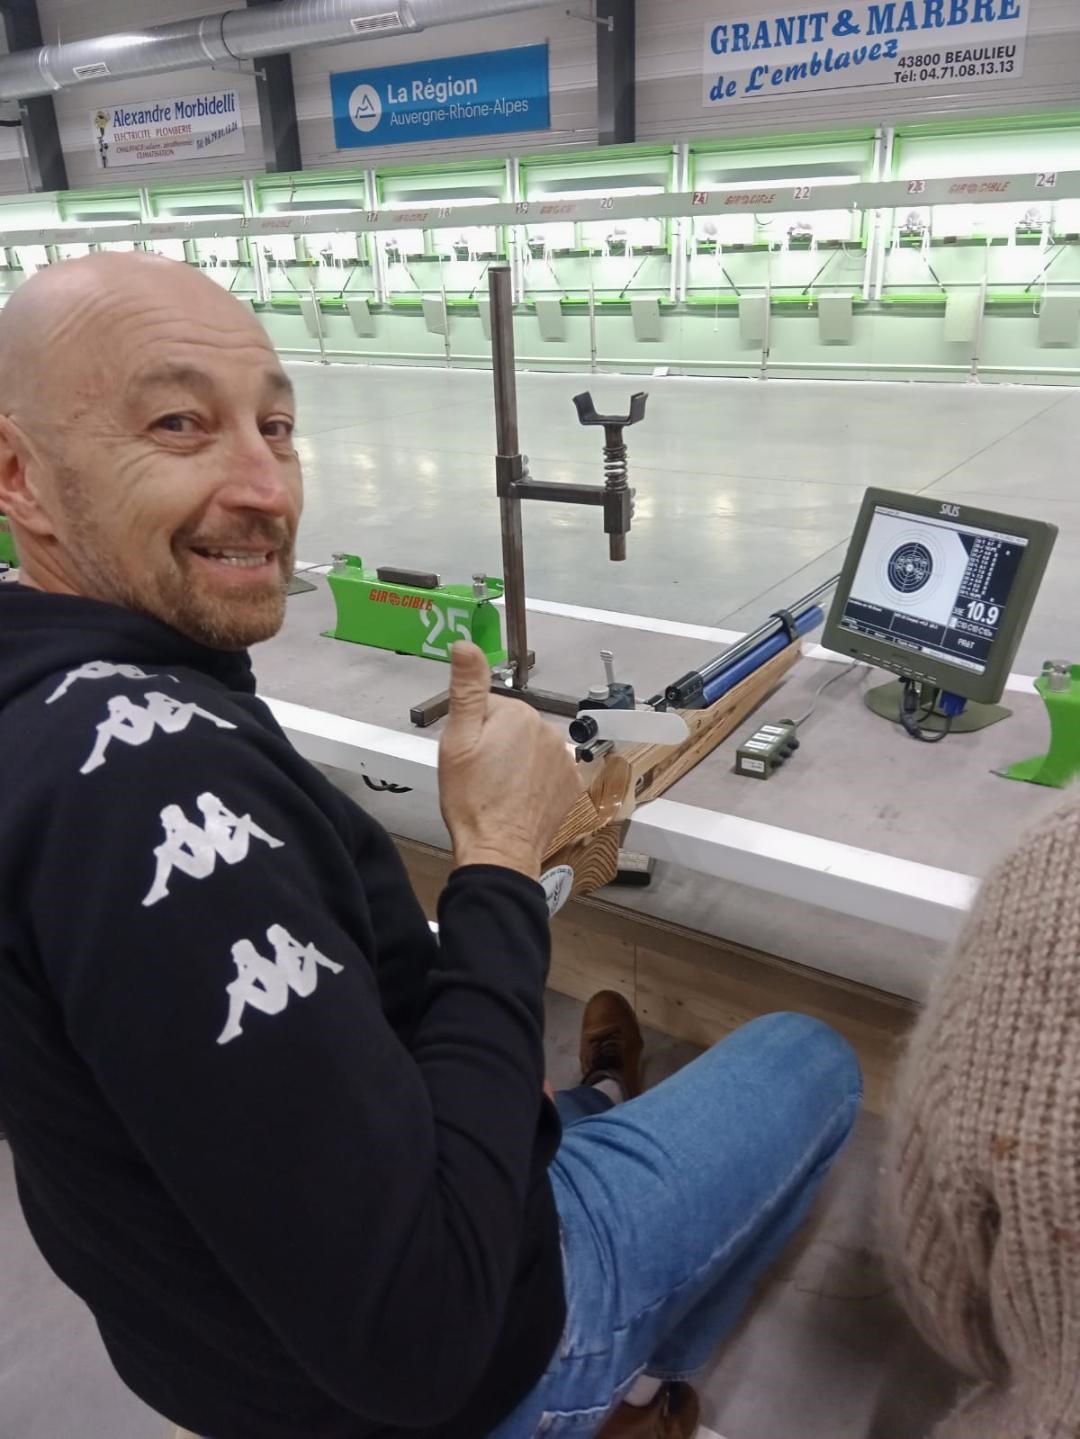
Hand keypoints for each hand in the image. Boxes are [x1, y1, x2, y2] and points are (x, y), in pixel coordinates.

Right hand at [439, 643, 582, 880]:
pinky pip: (548, 771)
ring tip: (496, 789)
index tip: (467, 755)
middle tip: (479, 775)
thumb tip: (467, 646)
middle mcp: (548, 731)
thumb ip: (466, 689)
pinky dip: (534, 781)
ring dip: (515, 763)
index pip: (489, 708)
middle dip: (495, 745)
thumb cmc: (473, 802)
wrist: (499, 850)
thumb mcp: (457, 741)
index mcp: (518, 714)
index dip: (473, 731)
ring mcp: (563, 759)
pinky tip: (517, 798)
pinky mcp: (571, 784)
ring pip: (530, 749)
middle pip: (512, 727)